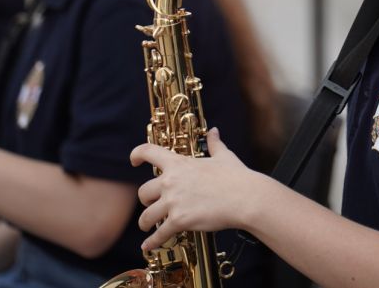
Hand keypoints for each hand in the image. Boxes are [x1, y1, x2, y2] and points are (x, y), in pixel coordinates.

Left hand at [130, 128, 257, 251]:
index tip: (133, 161)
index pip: (148, 152)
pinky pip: (159, 234)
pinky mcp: (179, 220)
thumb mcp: (224, 156)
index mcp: (178, 163)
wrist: (245, 198)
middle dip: (146, 201)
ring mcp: (173, 201)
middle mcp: (170, 181)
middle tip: (152, 206)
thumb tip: (214, 132)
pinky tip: (148, 246)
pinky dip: (152, 242)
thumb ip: (214, 144)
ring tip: (147, 228)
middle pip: (143, 192)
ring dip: (146, 223)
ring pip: (146, 216)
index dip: (137, 155)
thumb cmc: (236, 177)